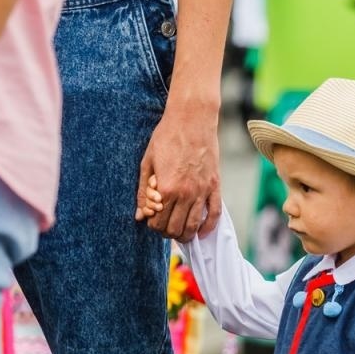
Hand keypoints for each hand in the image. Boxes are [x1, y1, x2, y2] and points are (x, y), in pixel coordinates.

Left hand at [137, 99, 221, 240]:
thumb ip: (143, 192)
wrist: (192, 119)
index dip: (152, 225)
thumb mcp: (147, 163)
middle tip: (164, 226)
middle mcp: (185, 194)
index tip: (152, 219)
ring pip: (193, 226)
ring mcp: (202, 191)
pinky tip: (201, 232)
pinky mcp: (214, 186)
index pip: (158, 222)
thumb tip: (139, 216)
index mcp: (166, 189)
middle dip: (167, 232)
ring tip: (179, 232)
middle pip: (175, 229)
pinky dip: (208, 227)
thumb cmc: (166, 137)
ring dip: (185, 234)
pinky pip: (214, 214)